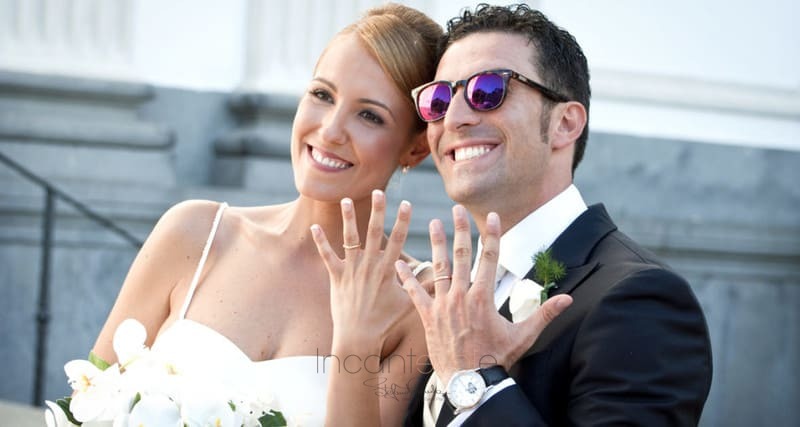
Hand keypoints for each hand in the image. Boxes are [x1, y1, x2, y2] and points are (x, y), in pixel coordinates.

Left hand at [311, 190, 413, 353]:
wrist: (358, 337)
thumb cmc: (385, 322)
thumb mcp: (408, 304)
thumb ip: (424, 288)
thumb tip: (444, 280)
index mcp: (387, 270)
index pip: (398, 240)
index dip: (403, 221)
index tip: (407, 204)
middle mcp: (369, 266)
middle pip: (373, 233)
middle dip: (377, 211)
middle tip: (378, 192)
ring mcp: (352, 270)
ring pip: (349, 238)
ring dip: (347, 218)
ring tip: (345, 199)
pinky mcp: (336, 277)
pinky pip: (327, 256)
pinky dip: (321, 242)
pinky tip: (315, 227)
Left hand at [395, 205, 571, 384]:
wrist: (470, 383)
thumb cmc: (497, 359)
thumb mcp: (523, 336)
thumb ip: (544, 313)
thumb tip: (568, 298)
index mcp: (483, 297)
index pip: (489, 258)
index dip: (492, 235)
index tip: (493, 217)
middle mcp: (461, 296)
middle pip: (461, 256)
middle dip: (460, 230)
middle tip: (456, 209)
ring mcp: (442, 306)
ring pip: (438, 268)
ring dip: (436, 244)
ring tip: (434, 223)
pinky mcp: (427, 317)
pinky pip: (415, 293)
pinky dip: (407, 278)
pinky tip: (399, 262)